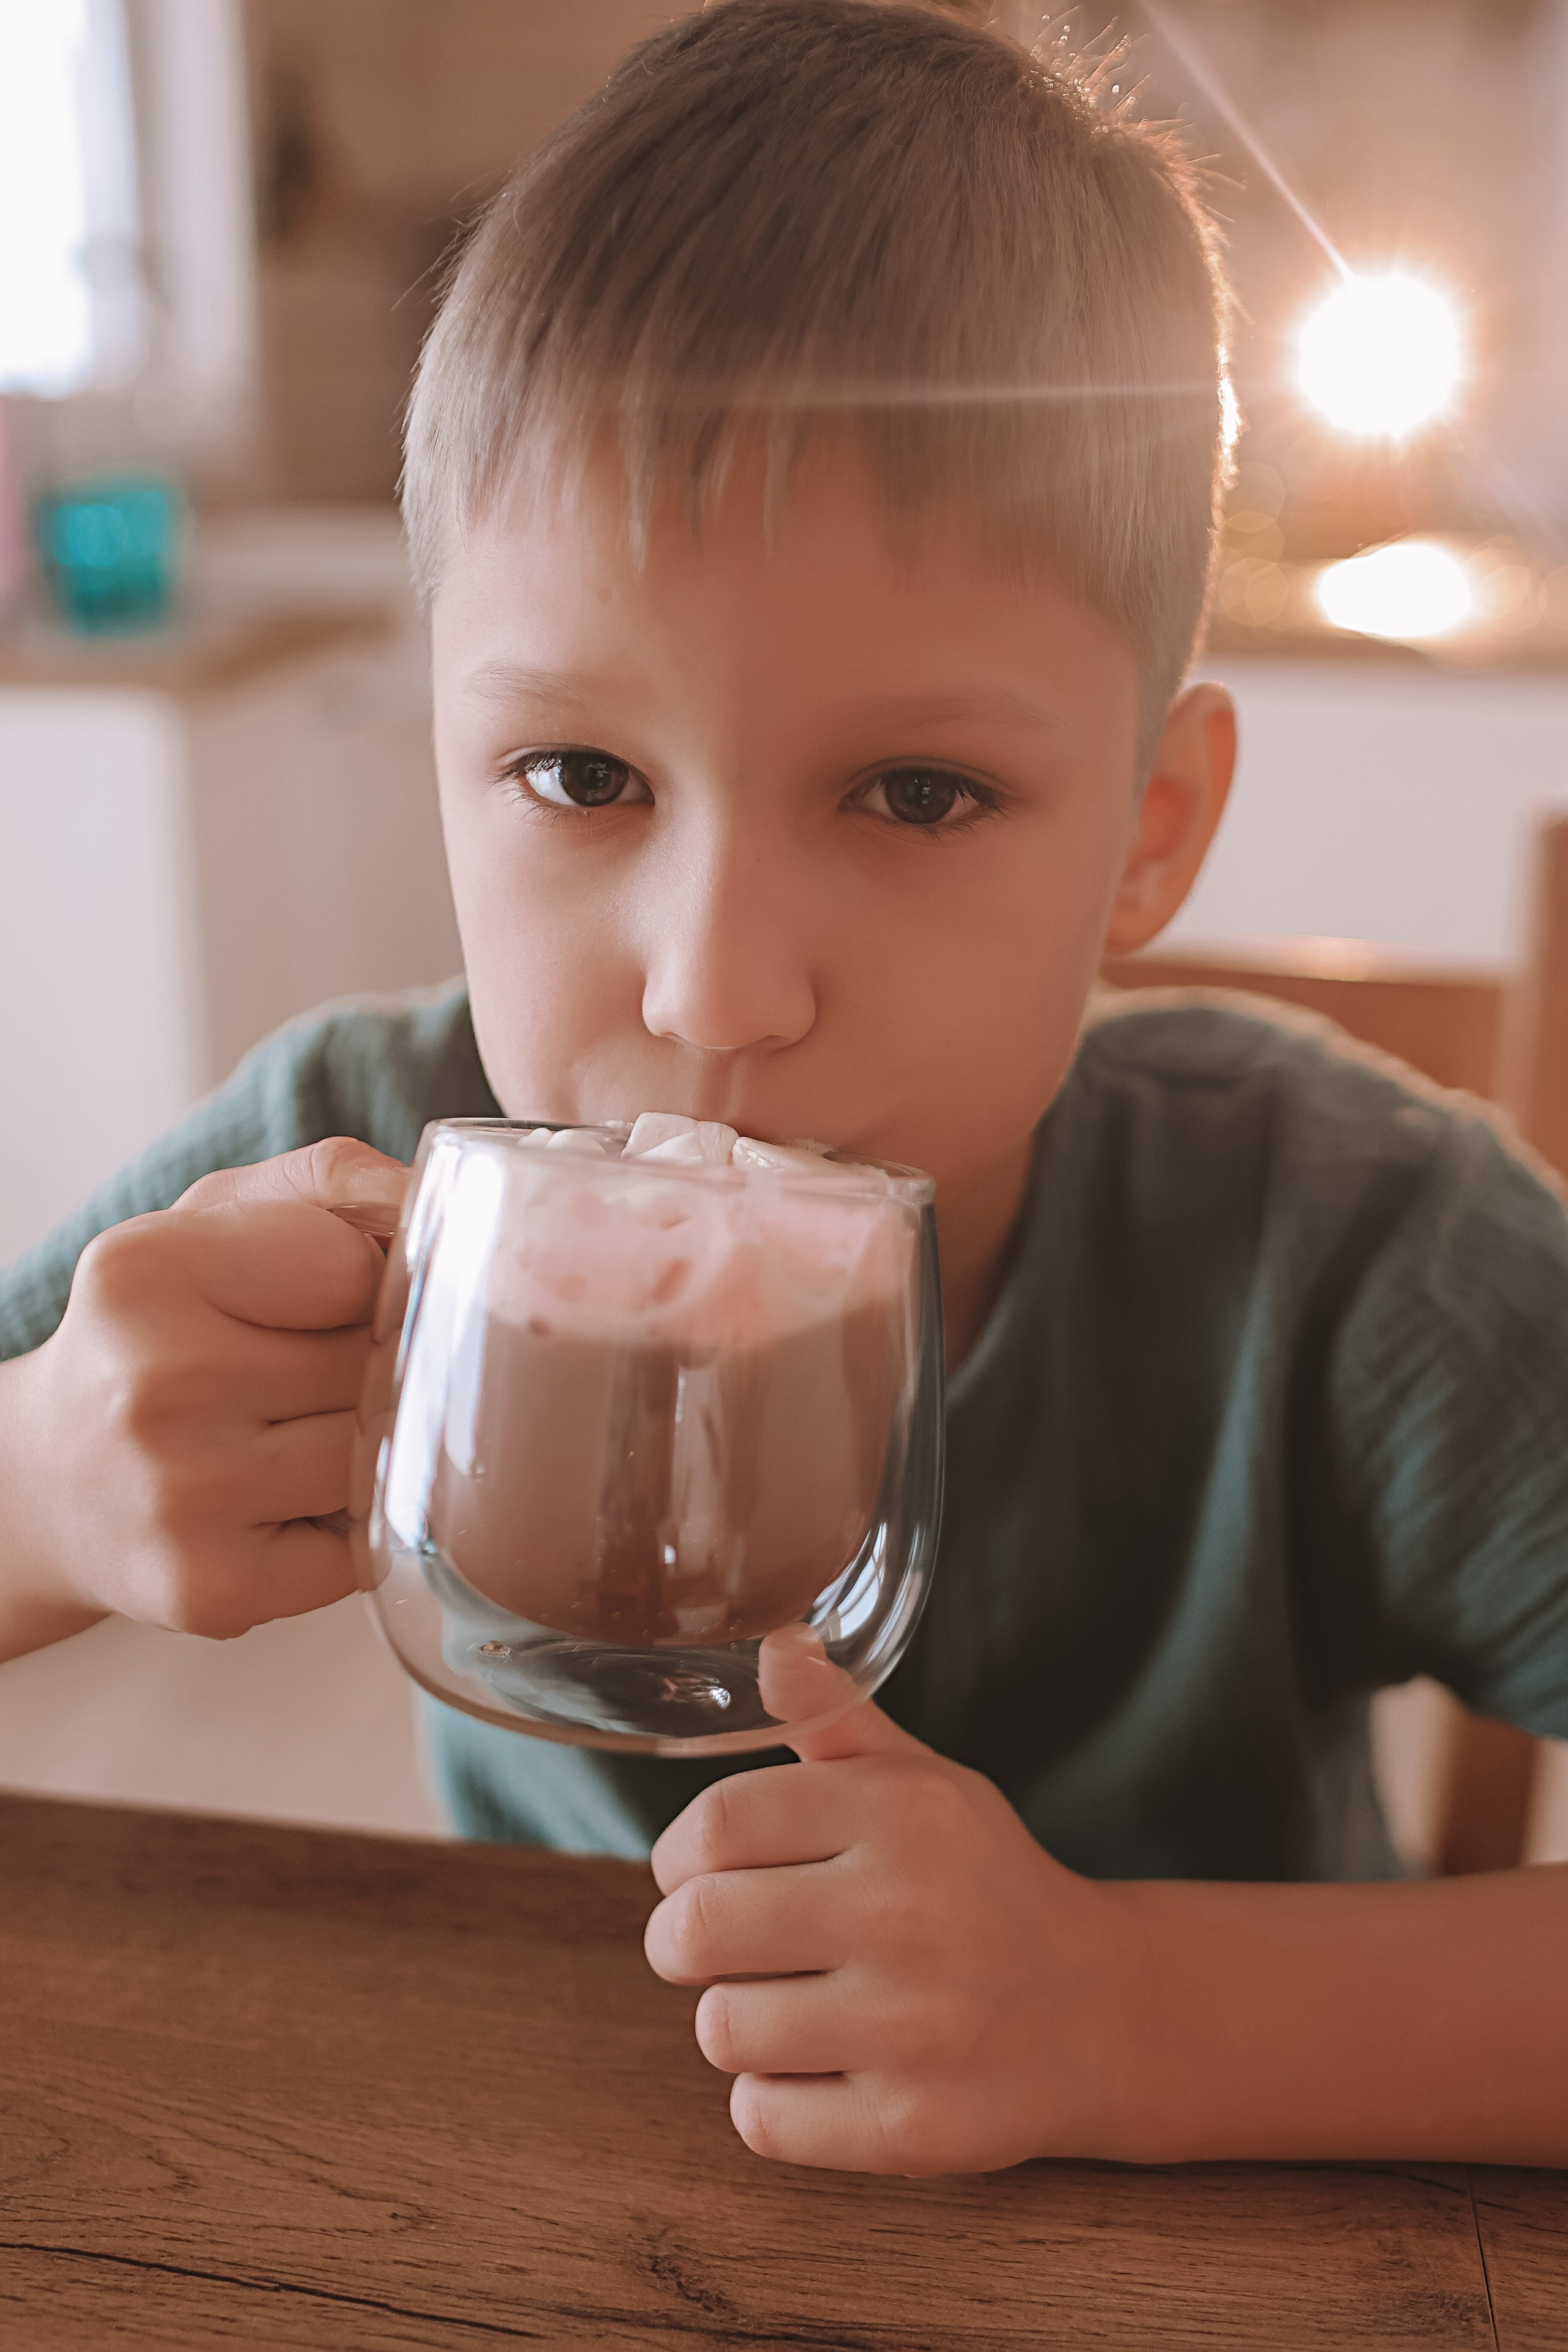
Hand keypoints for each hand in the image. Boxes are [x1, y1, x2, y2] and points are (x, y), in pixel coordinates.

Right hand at [0, 1139, 408, 1658]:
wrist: (53, 1480)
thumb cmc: (159, 1335)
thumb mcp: (219, 1220)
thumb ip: (332, 1183)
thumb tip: (431, 1194)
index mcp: (149, 1268)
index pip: (357, 1271)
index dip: (366, 1288)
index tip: (321, 1304)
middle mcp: (156, 1383)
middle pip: (374, 1366)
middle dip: (370, 1369)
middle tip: (308, 1380)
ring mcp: (182, 1496)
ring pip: (379, 1454)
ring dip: (368, 1447)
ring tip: (298, 1436)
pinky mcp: (213, 1588)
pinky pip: (366, 1545)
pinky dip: (354, 1526)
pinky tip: (291, 1506)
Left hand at [644, 1630, 1132, 2174]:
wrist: (1101, 2012)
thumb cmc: (982, 1883)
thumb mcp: (924, 1784)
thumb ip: (836, 1717)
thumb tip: (775, 1644)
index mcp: (904, 1813)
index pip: (715, 1824)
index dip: (681, 1854)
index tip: (701, 1871)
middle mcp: (908, 1914)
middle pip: (694, 1931)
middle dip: (685, 1940)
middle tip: (724, 1942)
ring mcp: (914, 2030)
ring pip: (720, 2029)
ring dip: (737, 2020)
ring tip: (793, 2004)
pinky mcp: (913, 2130)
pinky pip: (761, 2119)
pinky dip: (774, 2100)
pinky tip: (827, 2067)